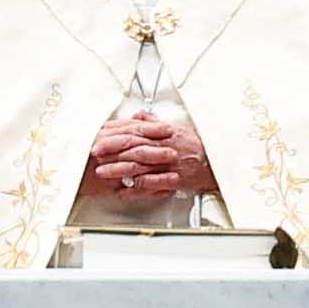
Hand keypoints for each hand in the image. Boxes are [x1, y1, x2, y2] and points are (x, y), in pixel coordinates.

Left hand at [83, 105, 210, 201]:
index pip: (133, 132)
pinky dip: (136, 189)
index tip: (100, 137)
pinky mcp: (173, 180)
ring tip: (103, 172)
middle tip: (95, 153)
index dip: (115, 135)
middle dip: (112, 151)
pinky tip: (123, 192)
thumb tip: (138, 115)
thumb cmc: (194, 143)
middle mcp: (162, 148)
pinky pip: (152, 186)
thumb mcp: (174, 126)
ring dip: (119, 170)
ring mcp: (167, 165)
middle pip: (133, 148)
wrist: (213, 160)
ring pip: (139, 166)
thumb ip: (154, 121)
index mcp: (161, 134)